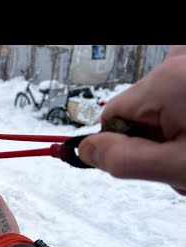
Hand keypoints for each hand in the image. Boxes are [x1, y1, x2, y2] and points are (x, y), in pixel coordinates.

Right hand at [79, 45, 185, 194]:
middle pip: (136, 112)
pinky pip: (174, 98)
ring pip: (159, 109)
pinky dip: (182, 123)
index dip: (125, 144)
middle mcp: (176, 64)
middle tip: (181, 161)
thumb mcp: (177, 166)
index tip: (149, 160)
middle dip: (154, 142)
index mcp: (165, 83)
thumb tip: (84, 150)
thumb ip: (125, 160)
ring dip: (173, 137)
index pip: (111, 117)